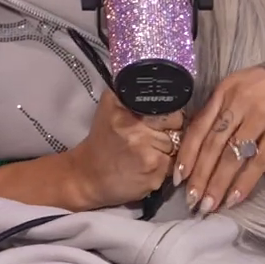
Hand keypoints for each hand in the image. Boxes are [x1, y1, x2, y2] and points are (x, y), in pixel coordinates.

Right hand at [62, 90, 184, 209]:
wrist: (87, 176)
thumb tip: (161, 87)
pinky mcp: (153, 174)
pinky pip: (172, 165)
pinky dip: (163, 167)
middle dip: (169, 132)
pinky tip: (146, 167)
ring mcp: (146, 153)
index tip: (158, 121)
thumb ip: (131, 95)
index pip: (168, 107)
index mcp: (124, 110)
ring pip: (176, 147)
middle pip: (176, 127)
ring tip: (146, 153)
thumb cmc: (102, 142)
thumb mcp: (109, 108)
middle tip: (149, 138)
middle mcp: (135, 129)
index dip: (167, 114)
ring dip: (166, 151)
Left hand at [176, 44, 264, 213]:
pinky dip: (244, 182)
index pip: (198, 127)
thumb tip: (207, 135)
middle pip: (211, 145)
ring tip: (208, 206)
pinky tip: (235, 199)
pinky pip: (257, 161)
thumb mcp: (246, 83)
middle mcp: (238, 102)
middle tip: (191, 201)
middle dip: (199, 177)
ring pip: (231, 156)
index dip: (186, 154)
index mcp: (225, 90)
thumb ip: (227, 105)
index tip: (178, 177)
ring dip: (217, 184)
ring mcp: (260, 116)